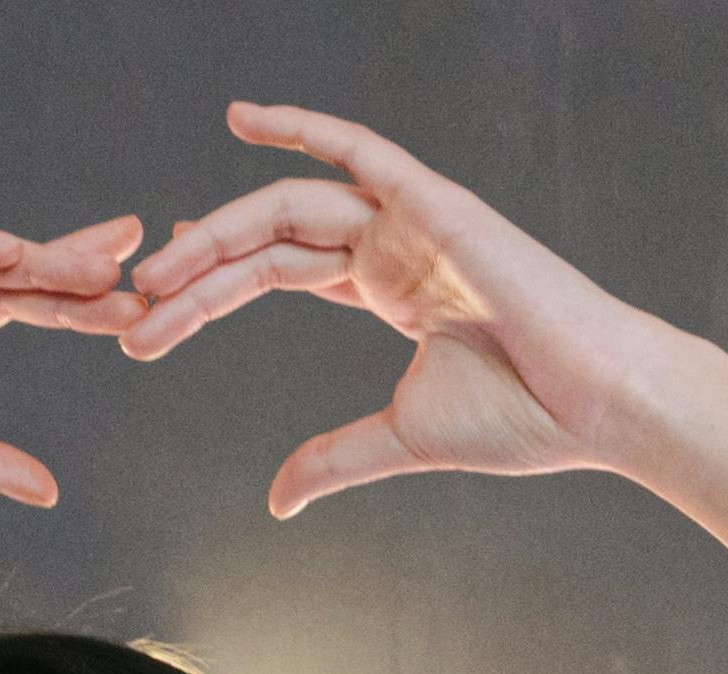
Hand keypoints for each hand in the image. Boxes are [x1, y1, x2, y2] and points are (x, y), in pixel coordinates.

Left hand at [126, 104, 727, 597]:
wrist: (599, 406)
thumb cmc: (525, 419)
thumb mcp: (402, 439)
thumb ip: (335, 457)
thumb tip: (278, 501)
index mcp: (387, 286)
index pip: (275, 272)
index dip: (209, 292)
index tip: (148, 322)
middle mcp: (392, 242)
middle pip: (266, 241)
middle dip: (194, 273)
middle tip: (128, 305)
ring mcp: (412, 218)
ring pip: (288, 208)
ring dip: (217, 235)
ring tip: (155, 270)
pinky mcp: (434, 203)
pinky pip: (358, 150)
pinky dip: (303, 126)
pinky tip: (242, 119)